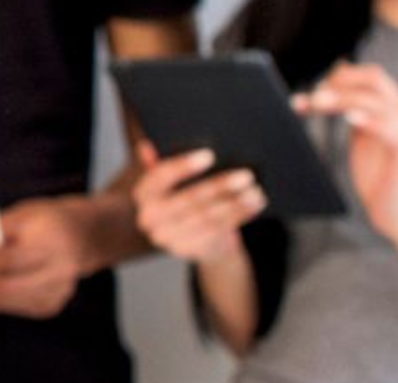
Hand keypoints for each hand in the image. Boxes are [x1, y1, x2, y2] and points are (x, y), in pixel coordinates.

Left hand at [0, 196, 89, 318]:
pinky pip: (18, 306)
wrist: (86, 235)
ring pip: (12, 299)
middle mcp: (60, 268)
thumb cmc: (47, 220)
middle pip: (9, 285)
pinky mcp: (54, 303)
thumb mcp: (24, 213)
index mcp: (52, 239)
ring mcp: (60, 290)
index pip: (8, 258)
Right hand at [131, 140, 264, 263]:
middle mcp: (149, 218)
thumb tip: (147, 146)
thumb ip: (159, 165)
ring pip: (207, 217)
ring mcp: (168, 238)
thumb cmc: (183, 201)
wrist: (192, 239)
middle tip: (245, 176)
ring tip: (255, 192)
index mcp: (142, 195)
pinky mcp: (190, 250)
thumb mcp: (170, 183)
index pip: (159, 177)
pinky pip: (218, 231)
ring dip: (234, 204)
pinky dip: (239, 217)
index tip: (209, 155)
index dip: (183, 166)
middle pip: (187, 199)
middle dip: (218, 186)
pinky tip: (253, 206)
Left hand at [298, 63, 397, 242]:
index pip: (370, 75)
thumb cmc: (378, 174)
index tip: (312, 91)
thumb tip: (327, 82)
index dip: (339, 77)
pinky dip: (368, 119)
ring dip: (342, 98)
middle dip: (339, 83)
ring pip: (376, 99)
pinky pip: (390, 127)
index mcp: (395, 107)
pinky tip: (348, 118)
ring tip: (317, 103)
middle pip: (374, 78)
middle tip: (313, 97)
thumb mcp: (361, 134)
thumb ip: (351, 109)